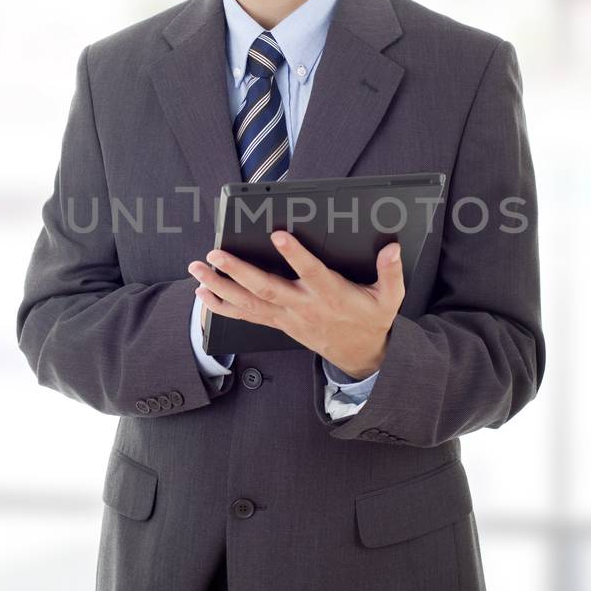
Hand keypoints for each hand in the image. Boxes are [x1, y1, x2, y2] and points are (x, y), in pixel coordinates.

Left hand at [187, 231, 403, 378]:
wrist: (361, 355)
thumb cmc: (371, 320)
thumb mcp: (390, 297)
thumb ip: (391, 271)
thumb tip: (392, 248)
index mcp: (331, 295)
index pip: (311, 272)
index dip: (295, 255)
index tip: (278, 235)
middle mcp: (303, 306)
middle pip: (266, 289)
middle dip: (238, 271)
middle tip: (215, 254)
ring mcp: (287, 317)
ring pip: (248, 303)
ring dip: (220, 287)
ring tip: (198, 270)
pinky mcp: (278, 324)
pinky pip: (245, 317)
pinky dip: (221, 306)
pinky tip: (203, 294)